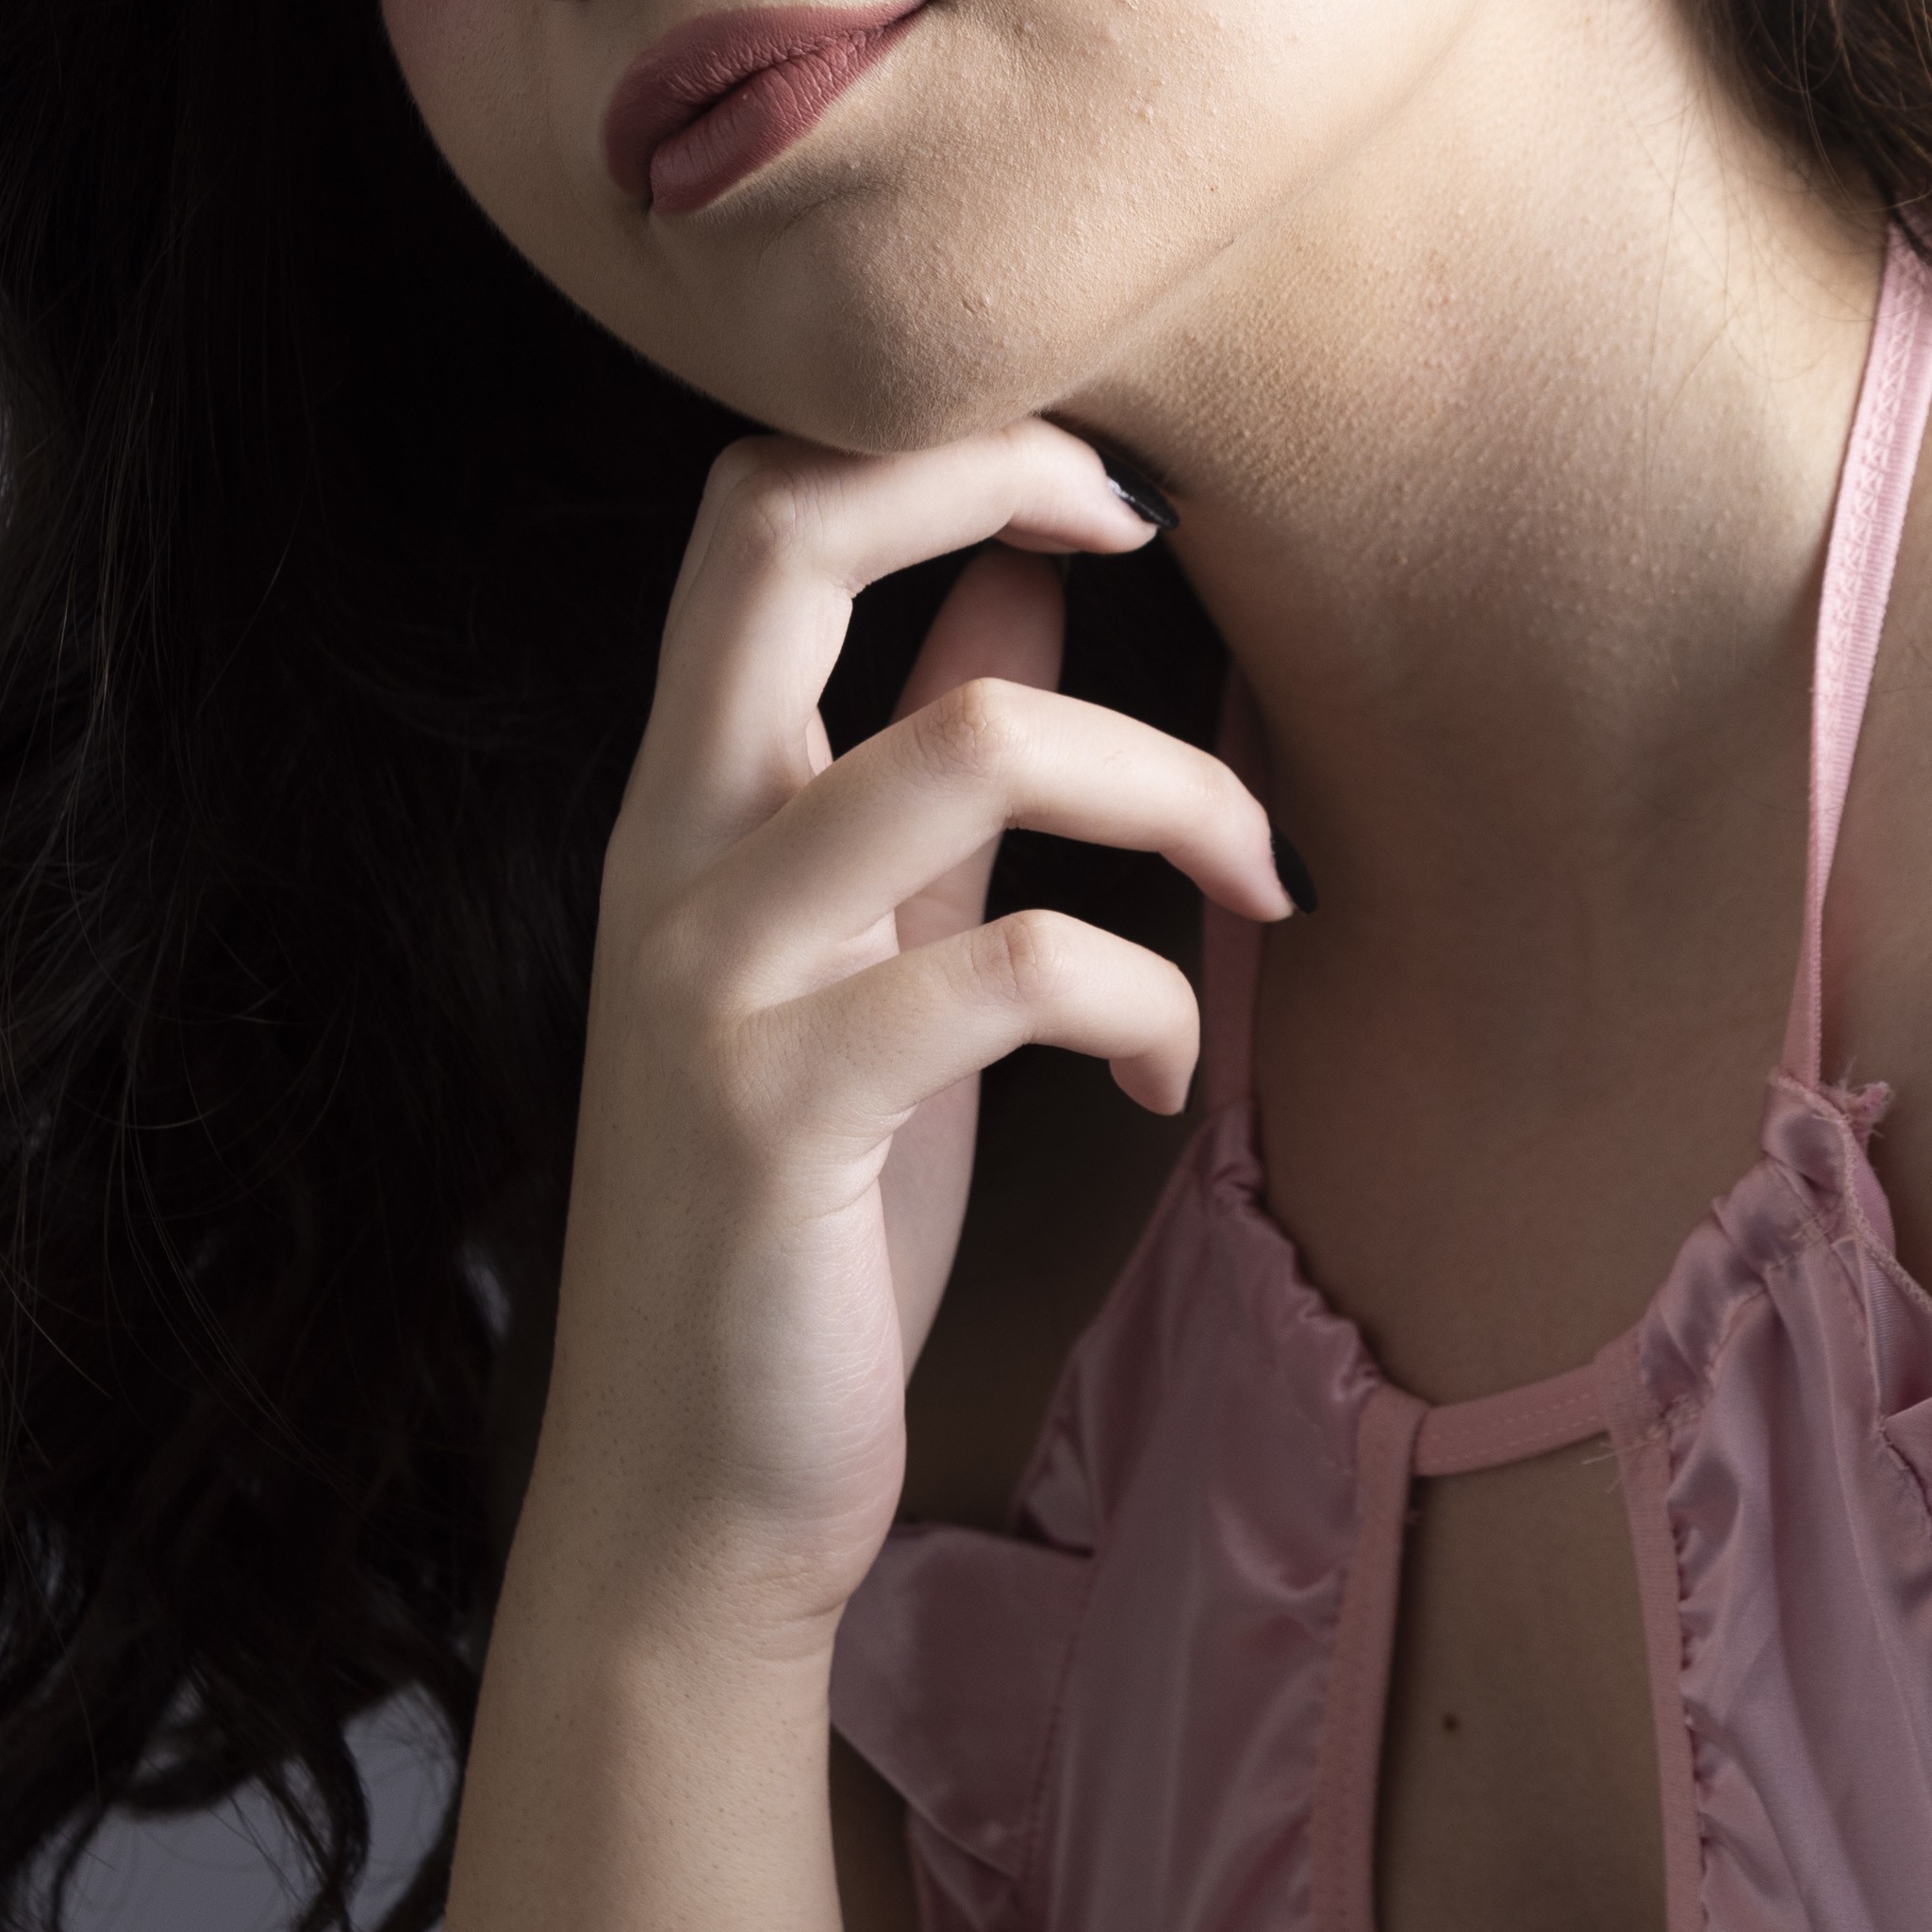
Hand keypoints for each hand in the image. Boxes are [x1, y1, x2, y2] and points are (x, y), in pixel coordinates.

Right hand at [523, 426, 1290, 1649]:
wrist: (689, 1493)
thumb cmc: (798, 1218)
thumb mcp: (871, 952)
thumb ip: (921, 761)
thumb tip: (1023, 570)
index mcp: (693, 798)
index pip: (760, 505)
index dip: (939, 439)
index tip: (1108, 492)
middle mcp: (675, 851)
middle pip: (788, 533)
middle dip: (1002, 471)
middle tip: (1155, 531)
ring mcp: (717, 974)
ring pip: (977, 739)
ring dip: (1176, 792)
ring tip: (1256, 892)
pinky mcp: (784, 1107)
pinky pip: (1022, 969)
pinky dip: (1152, 1005)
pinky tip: (1172, 1087)